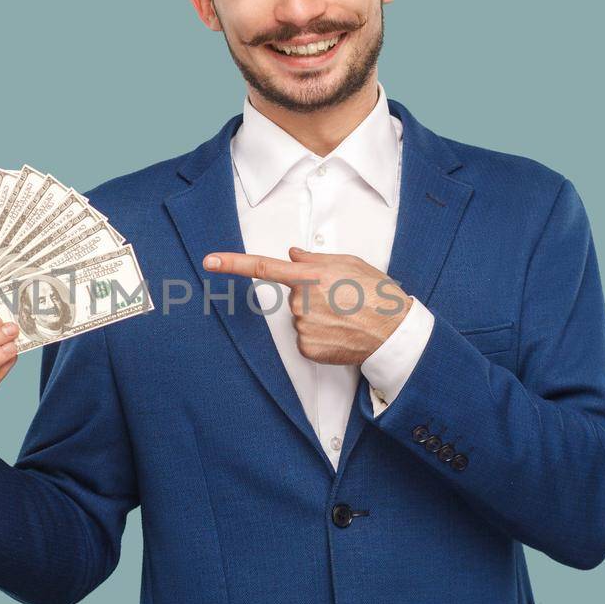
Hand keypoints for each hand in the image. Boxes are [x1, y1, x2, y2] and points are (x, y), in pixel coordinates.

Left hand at [202, 248, 409, 365]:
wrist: (394, 332)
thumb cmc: (377, 294)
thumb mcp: (349, 263)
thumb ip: (316, 259)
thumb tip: (293, 255)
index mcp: (310, 276)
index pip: (263, 267)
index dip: (233, 264)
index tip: (209, 260)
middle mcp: (301, 301)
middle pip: (294, 297)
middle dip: (312, 296)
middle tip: (342, 299)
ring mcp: (303, 326)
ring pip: (300, 319)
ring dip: (319, 317)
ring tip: (346, 317)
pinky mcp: (307, 348)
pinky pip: (305, 339)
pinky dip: (320, 337)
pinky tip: (340, 334)